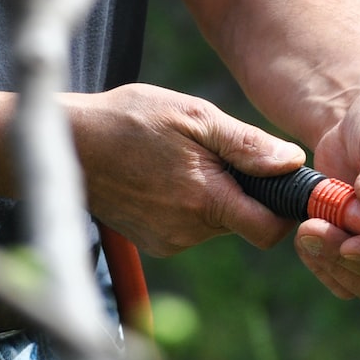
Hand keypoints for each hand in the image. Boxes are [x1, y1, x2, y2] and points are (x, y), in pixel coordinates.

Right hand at [67, 83, 305, 255]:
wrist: (67, 144)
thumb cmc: (130, 120)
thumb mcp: (193, 116)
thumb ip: (246, 144)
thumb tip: (292, 162)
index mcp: (205, 200)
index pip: (268, 230)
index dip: (283, 210)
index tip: (282, 185)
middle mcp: (189, 231)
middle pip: (244, 222)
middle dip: (243, 192)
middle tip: (216, 154)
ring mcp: (169, 240)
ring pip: (217, 223)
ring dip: (214, 196)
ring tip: (182, 161)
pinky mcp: (155, 243)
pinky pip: (192, 227)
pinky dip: (190, 205)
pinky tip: (164, 177)